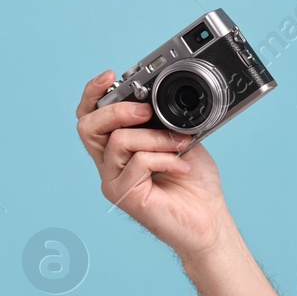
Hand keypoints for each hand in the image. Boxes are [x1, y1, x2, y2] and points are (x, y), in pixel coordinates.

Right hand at [75, 70, 229, 259]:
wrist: (208, 219)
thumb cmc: (194, 183)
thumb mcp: (179, 140)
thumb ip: (162, 122)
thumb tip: (157, 98)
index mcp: (120, 148)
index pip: (91, 117)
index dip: (93, 94)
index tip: (110, 76)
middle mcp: (110, 164)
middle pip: (88, 127)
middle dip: (118, 110)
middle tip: (146, 112)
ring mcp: (114, 181)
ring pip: (119, 141)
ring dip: (156, 137)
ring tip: (181, 145)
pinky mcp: (124, 196)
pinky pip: (138, 162)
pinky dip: (165, 159)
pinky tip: (181, 168)